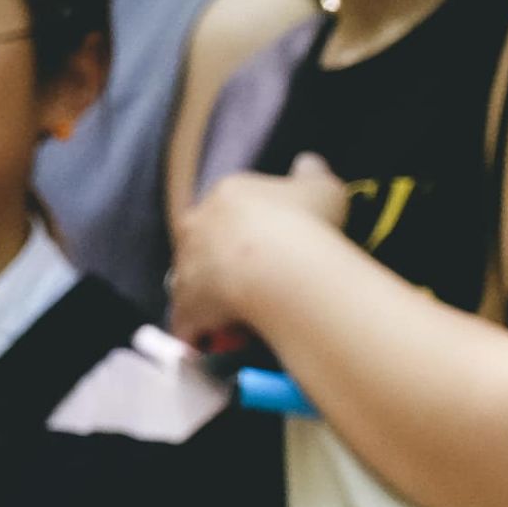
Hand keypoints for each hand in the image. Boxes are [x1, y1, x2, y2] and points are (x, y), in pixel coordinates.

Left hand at [170, 150, 358, 354]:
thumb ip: (312, 174)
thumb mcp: (323, 187)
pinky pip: (187, 322)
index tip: (268, 240)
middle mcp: (196, 225)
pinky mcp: (184, 306)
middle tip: (251, 275)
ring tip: (234, 310)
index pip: (229, 205)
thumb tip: (306, 163)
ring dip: (206, 293)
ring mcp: (185, 266)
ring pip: (191, 280)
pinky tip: (214, 343)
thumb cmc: (307, 223)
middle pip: (203, 240)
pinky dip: (198, 332)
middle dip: (220, 255)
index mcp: (227, 194)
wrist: (283, 268)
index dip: (248, 224)